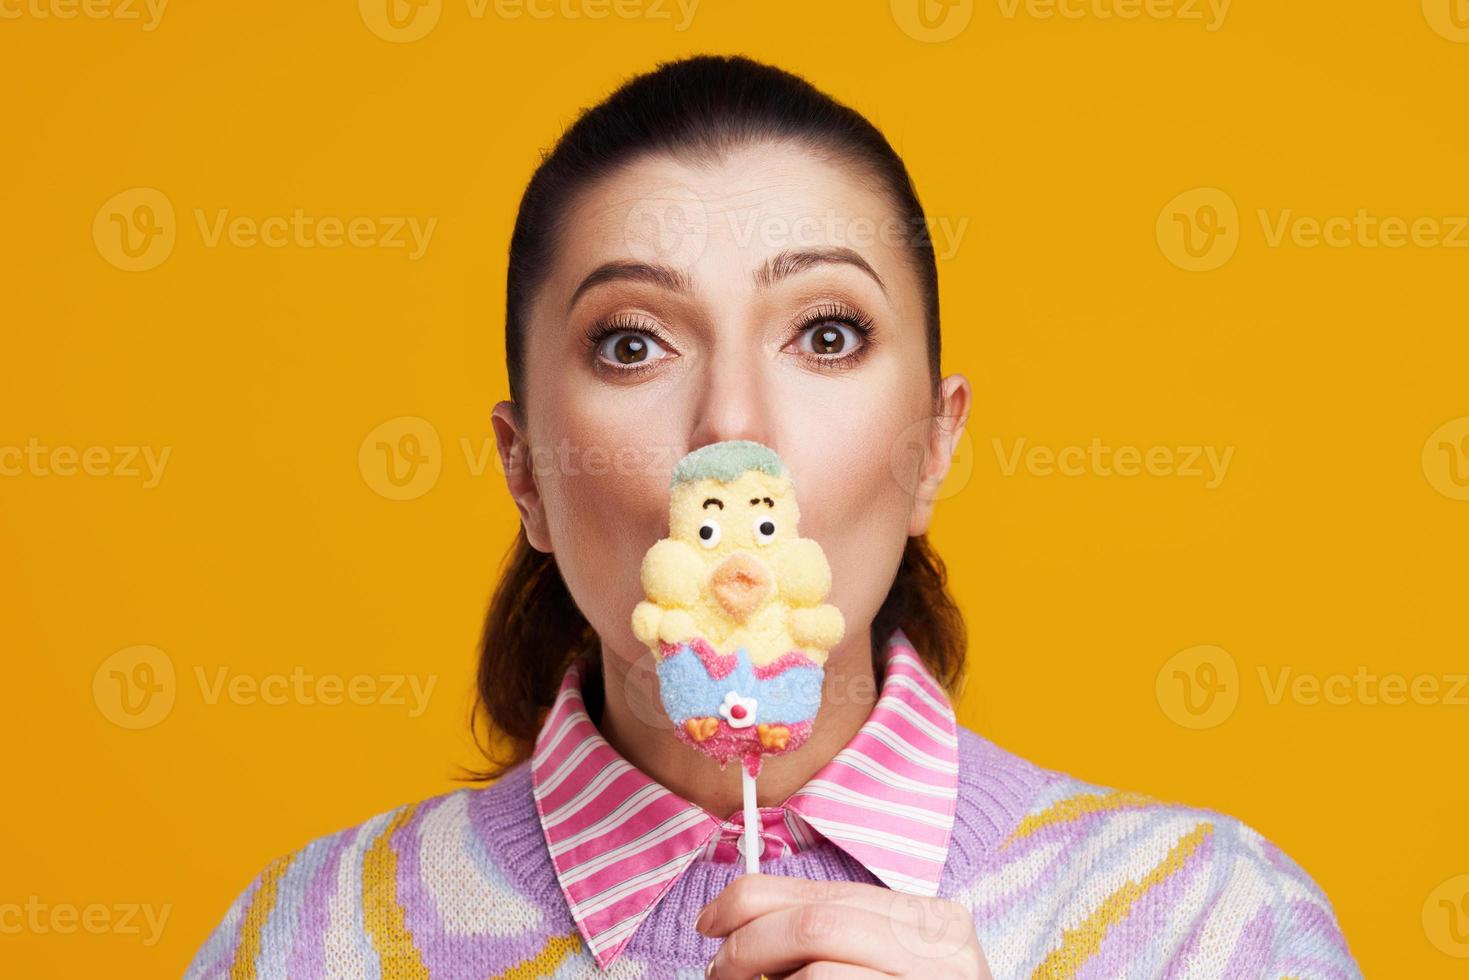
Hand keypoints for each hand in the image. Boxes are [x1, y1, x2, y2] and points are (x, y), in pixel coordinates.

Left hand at [696, 875, 991, 978]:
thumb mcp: (888, 963)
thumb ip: (835, 938)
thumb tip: (741, 927)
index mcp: (931, 919)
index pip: (822, 892)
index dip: (749, 901)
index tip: (710, 922)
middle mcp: (942, 947)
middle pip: (813, 924)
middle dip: (747, 945)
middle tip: (717, 973)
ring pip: (816, 970)